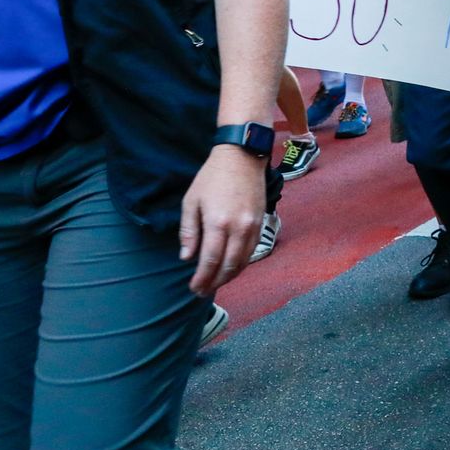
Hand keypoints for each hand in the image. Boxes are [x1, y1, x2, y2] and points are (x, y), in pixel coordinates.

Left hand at [179, 147, 267, 294]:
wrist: (242, 158)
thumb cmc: (212, 178)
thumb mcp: (191, 201)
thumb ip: (189, 231)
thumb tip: (187, 257)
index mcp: (218, 223)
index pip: (210, 260)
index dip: (202, 278)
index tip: (194, 288)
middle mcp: (238, 228)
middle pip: (229, 266)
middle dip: (215, 282)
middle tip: (202, 291)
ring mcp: (253, 227)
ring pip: (243, 262)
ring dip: (229, 277)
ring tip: (215, 283)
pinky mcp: (261, 223)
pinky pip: (252, 251)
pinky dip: (241, 264)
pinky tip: (231, 267)